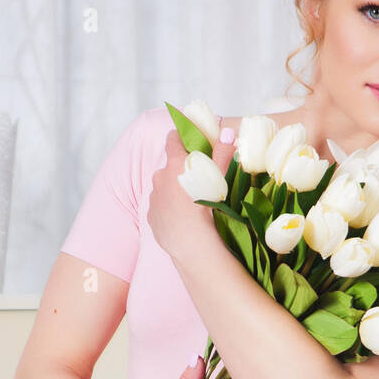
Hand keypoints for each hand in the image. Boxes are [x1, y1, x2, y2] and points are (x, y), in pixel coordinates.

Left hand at [147, 118, 236, 258]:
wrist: (194, 246)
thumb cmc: (209, 210)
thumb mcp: (219, 178)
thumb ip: (222, 153)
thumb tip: (227, 132)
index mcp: (175, 164)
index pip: (173, 138)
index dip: (182, 137)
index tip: (191, 142)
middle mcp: (159, 177)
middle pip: (170, 166)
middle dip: (182, 169)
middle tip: (200, 181)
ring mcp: (154, 197)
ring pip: (164, 187)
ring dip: (175, 190)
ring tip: (192, 204)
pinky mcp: (152, 216)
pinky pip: (161, 207)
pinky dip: (170, 209)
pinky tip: (183, 218)